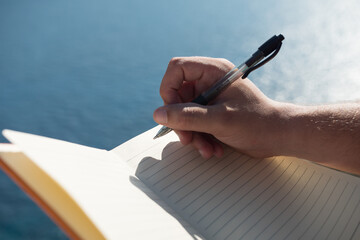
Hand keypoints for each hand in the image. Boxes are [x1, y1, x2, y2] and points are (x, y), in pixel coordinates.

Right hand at [153, 57, 284, 158]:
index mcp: (213, 71)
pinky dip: (200, 138)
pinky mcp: (212, 113)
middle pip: (178, 96)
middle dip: (181, 121)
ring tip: (206, 149)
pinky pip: (195, 123)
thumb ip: (187, 117)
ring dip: (191, 134)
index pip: (177, 69)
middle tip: (187, 139)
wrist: (278, 136)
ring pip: (185, 113)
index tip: (170, 112)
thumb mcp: (219, 120)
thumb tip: (158, 114)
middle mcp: (209, 81)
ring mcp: (211, 98)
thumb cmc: (256, 122)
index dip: (168, 90)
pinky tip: (212, 149)